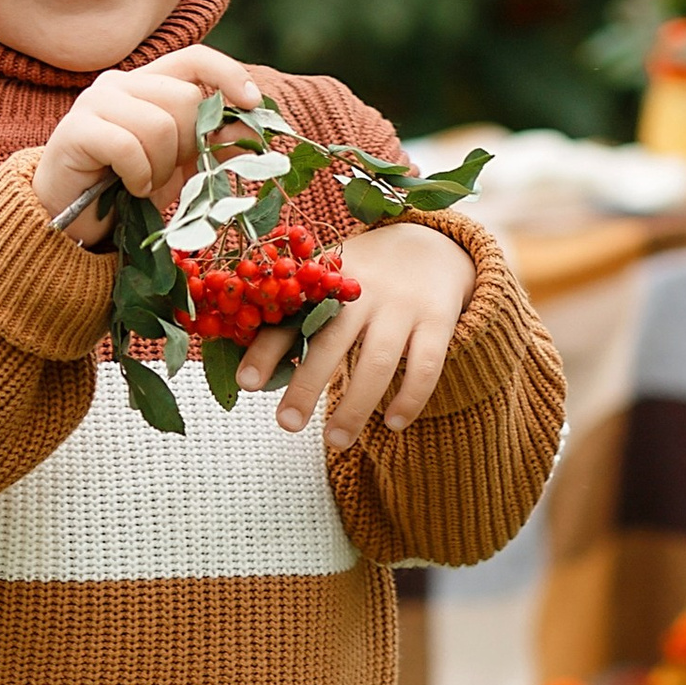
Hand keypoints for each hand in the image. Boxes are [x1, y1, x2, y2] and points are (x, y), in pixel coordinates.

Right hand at [31, 47, 264, 245]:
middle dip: (189, 144)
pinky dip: (139, 175)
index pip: (195, 58)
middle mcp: (121, 83)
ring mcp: (96, 102)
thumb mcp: (181, 164)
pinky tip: (130, 186)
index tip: (253, 104)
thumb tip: (254, 132)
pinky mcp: (77, 129)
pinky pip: (129, 147)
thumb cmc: (127, 184)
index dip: (229, 74)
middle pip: (184, 98)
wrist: (72, 216)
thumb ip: (213, 144)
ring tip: (146, 181)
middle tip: (171, 170)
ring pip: (159, 125)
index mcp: (148, 82)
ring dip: (162, 166)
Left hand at [241, 220, 476, 436]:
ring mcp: (402, 305)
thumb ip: (300, 318)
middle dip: (307, 384)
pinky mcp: (438, 319)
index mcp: (327, 282)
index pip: (291, 316)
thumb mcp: (331, 284)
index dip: (266, 349)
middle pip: (331, 340)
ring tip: (336, 440)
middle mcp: (363, 291)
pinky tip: (394, 423)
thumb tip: (258, 378)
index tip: (247, 383)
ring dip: (355, 405)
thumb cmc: (365, 279)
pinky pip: (425, 365)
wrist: (434, 244)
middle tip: (287, 424)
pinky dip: (411, 398)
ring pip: (378, 361)